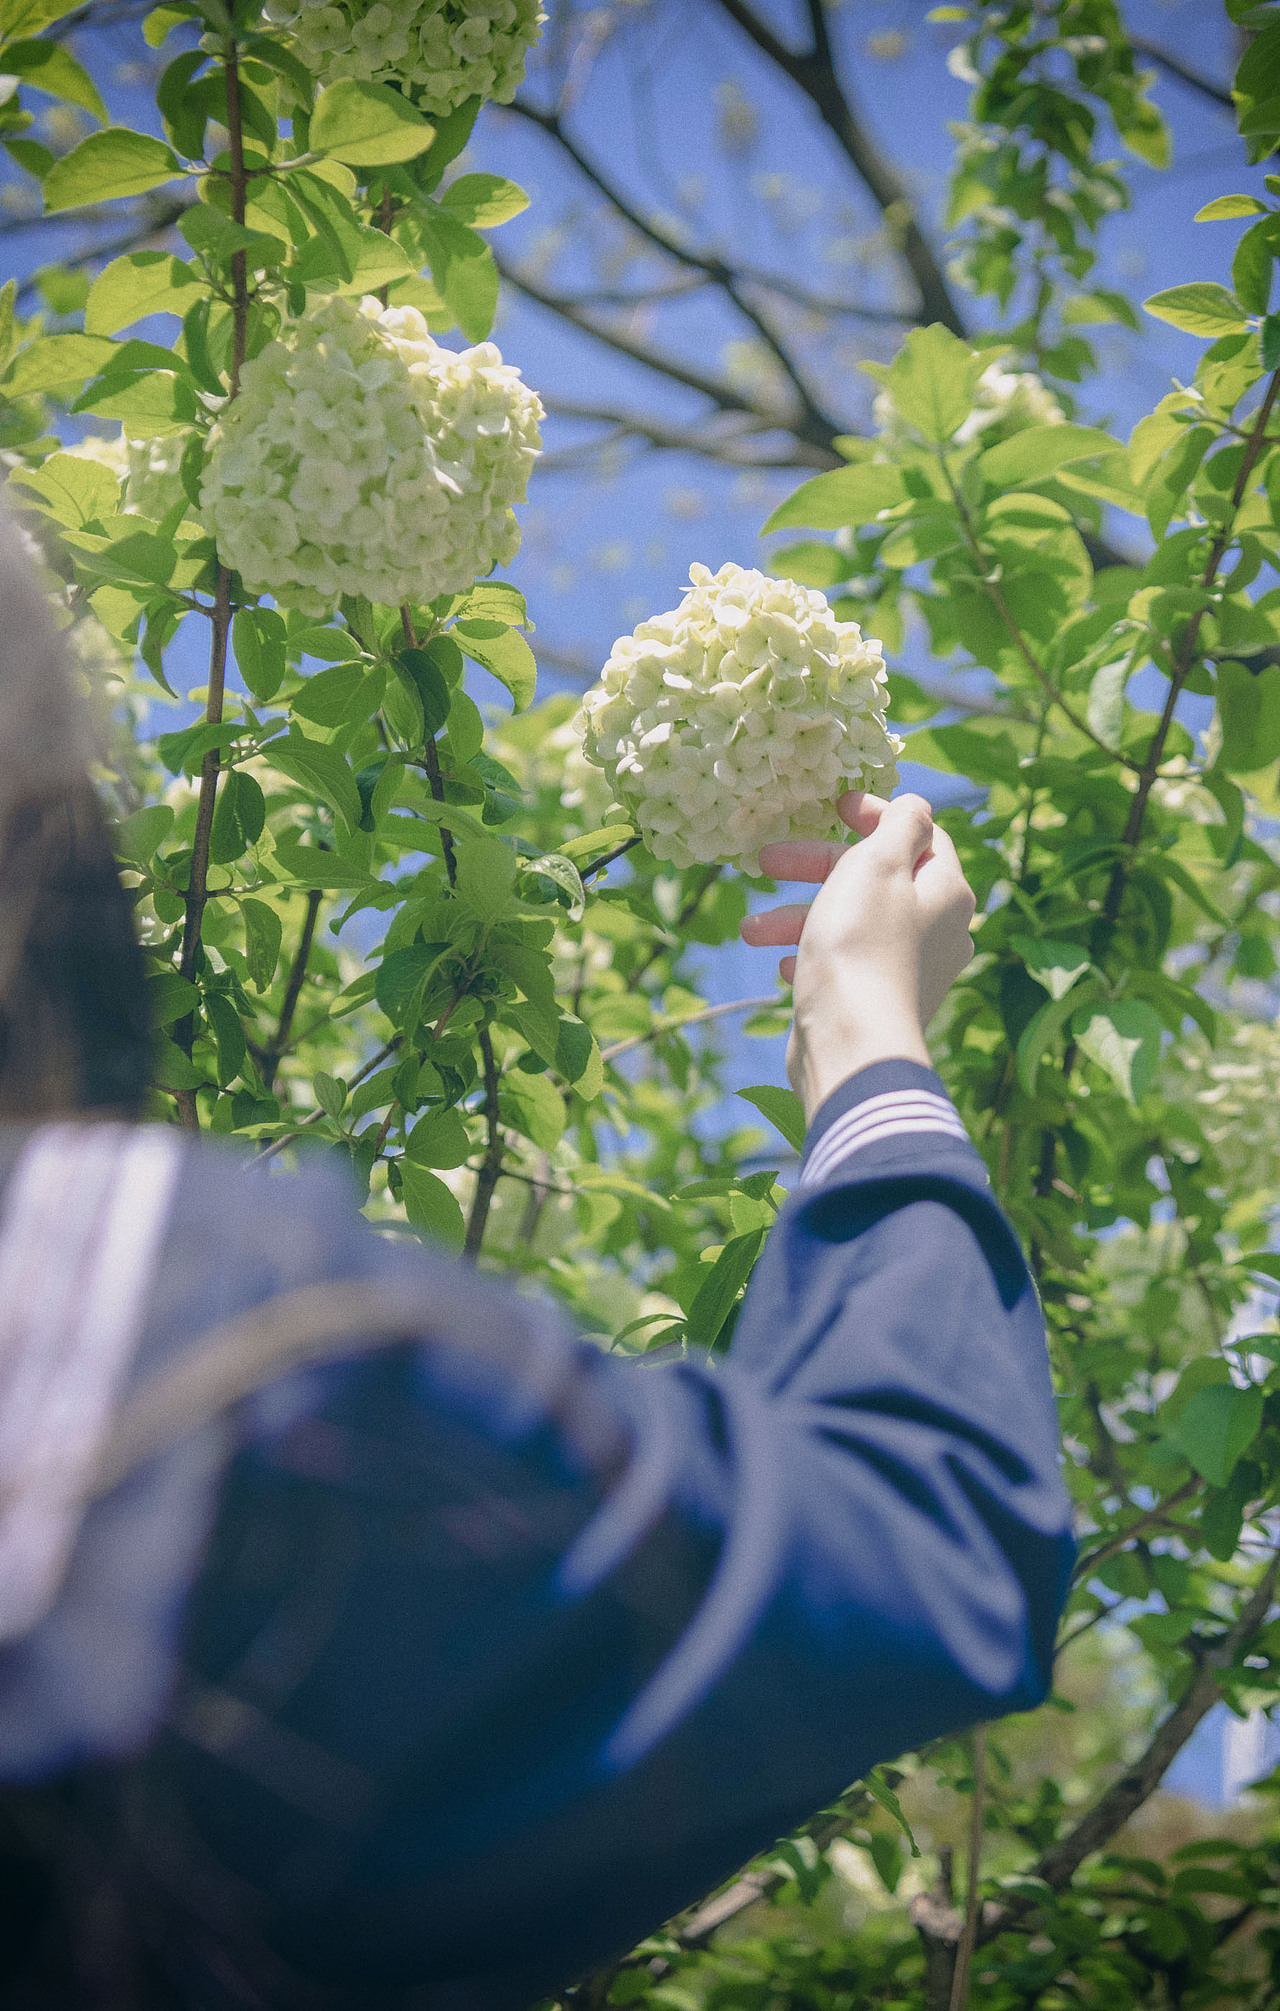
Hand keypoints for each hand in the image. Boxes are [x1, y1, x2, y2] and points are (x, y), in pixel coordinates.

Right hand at [740, 792, 975, 1123]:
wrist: (852, 1044)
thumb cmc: (861, 944)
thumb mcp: (879, 863)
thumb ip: (901, 824)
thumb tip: (915, 807)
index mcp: (946, 891)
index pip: (920, 834)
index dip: (875, 814)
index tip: (834, 805)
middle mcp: (937, 930)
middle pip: (875, 878)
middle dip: (815, 867)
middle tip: (766, 862)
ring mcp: (910, 970)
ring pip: (851, 924)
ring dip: (797, 918)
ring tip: (750, 931)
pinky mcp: (880, 1004)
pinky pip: (846, 965)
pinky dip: (813, 957)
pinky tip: (784, 968)